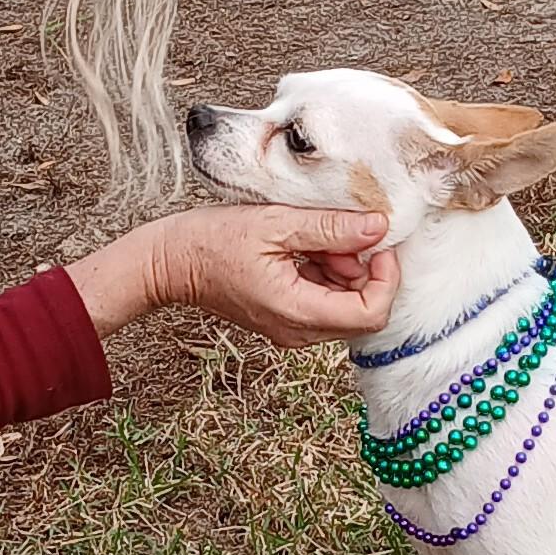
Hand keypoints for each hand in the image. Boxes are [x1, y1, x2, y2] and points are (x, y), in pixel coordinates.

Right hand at [149, 205, 398, 347]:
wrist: (169, 261)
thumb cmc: (211, 241)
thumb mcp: (275, 223)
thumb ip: (330, 227)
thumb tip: (378, 227)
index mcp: (297, 312)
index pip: (372, 313)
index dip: (386, 278)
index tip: (377, 243)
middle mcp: (298, 331)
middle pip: (361, 311)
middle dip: (362, 270)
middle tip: (338, 233)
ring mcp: (290, 328)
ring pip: (343, 305)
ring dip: (343, 269)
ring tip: (313, 238)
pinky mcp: (283, 318)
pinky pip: (322, 301)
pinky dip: (325, 274)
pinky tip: (303, 247)